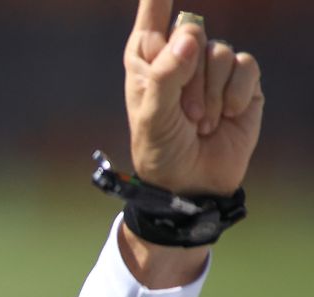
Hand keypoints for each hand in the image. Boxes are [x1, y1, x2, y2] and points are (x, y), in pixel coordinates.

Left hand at [125, 0, 263, 195]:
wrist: (193, 182)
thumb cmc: (161, 147)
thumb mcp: (152, 114)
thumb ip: (166, 74)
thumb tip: (189, 35)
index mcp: (147, 60)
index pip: (152, 18)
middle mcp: (180, 57)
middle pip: (193, 34)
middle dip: (190, 76)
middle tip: (184, 114)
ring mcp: (212, 68)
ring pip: (220, 52)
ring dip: (211, 93)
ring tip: (201, 122)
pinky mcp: (242, 81)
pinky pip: (246, 66)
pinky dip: (235, 95)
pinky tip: (226, 116)